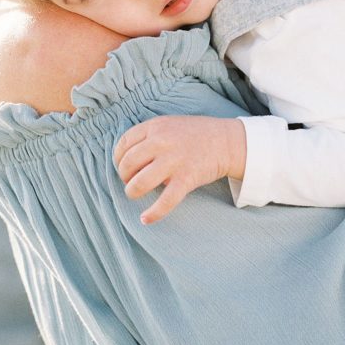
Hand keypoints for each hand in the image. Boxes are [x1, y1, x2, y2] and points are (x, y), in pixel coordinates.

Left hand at [114, 115, 246, 223]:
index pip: (123, 143)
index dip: (118, 158)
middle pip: (127, 164)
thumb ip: (149, 136)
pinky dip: (153, 213)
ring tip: (136, 194)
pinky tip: (145, 219)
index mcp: (155, 127)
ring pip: (140, 183)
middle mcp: (161, 142)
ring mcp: (174, 161)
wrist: (227, 141)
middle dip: (124, 177)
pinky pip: (165, 201)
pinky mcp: (186, 179)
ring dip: (132, 192)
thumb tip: (126, 158)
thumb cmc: (195, 134)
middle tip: (130, 181)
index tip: (123, 166)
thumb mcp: (169, 124)